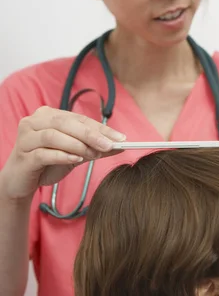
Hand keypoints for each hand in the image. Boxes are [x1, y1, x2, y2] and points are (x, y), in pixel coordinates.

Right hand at [0, 106, 125, 200]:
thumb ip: (94, 148)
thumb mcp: (75, 154)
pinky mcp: (22, 156)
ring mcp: (26, 138)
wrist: (20, 181)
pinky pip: (43, 153)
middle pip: (65, 123)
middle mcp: (34, 121)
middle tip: (110, 145)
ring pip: (53, 136)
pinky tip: (76, 160)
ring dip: (77, 145)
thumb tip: (119, 146)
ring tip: (93, 155)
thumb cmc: (47, 163)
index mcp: (48, 115)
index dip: (101, 128)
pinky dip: (62, 156)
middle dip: (91, 134)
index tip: (121, 138)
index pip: (79, 119)